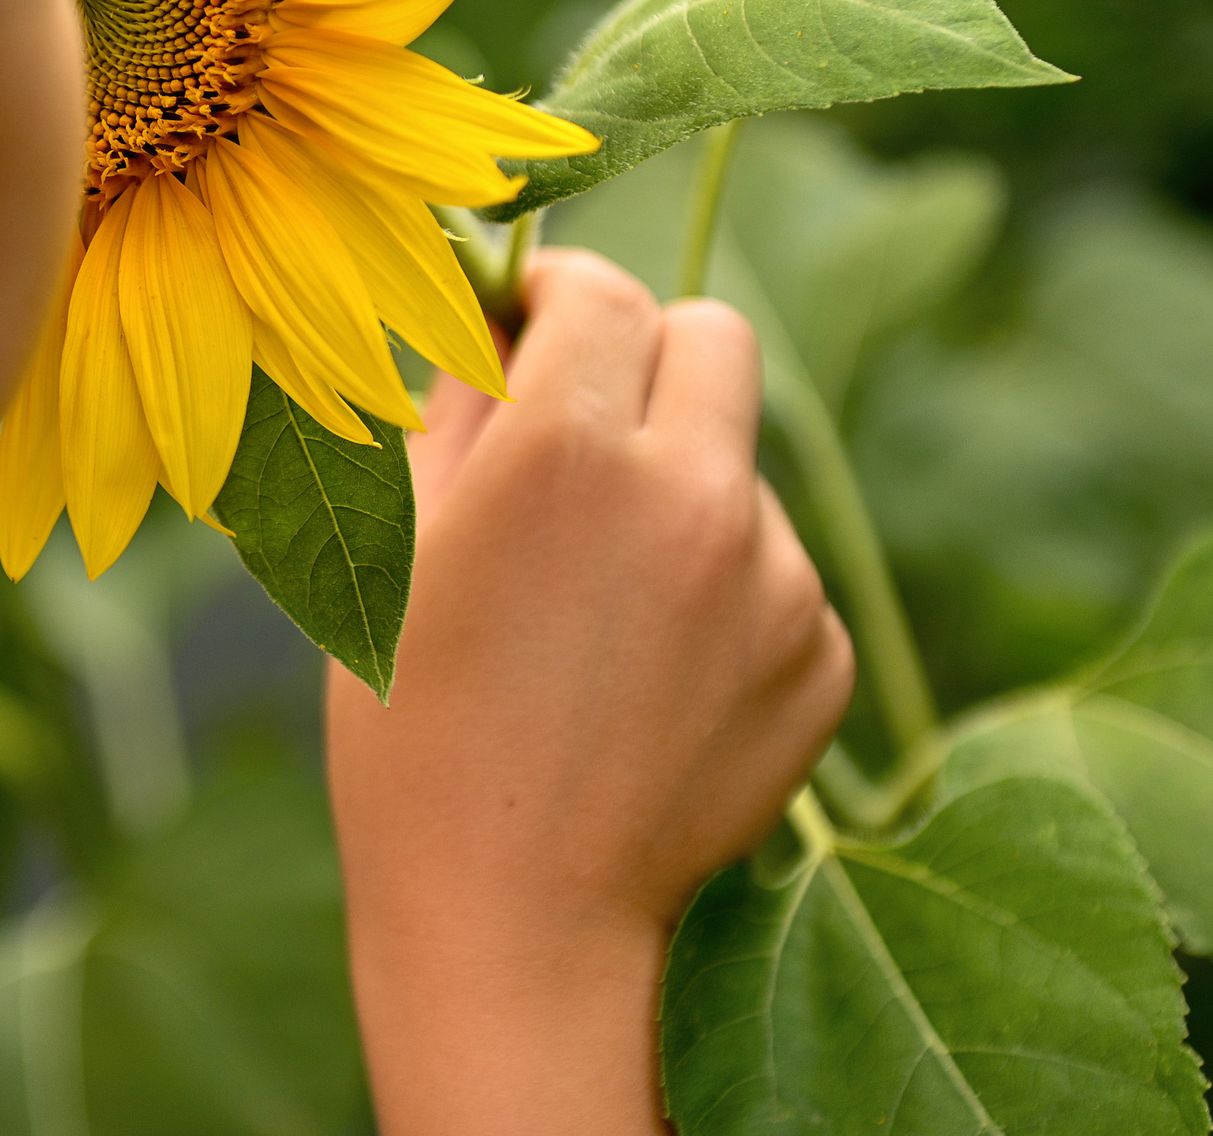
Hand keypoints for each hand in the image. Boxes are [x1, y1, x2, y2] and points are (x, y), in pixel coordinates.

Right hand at [325, 248, 852, 1134]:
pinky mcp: (818, 656)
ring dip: (681, 486)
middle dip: (648, 355)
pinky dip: (722, 590)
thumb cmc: (413, 730)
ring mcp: (773, 581)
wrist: (513, 922)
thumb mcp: (394, 546)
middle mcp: (693, 494)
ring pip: (741, 462)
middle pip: (713, 336)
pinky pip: (776, 570)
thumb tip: (492, 317)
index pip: (601, 290)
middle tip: (587, 424)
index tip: (529, 326)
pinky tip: (649, 672)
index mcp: (570, 449)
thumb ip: (454, 404)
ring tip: (598, 605)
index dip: (555, 296)